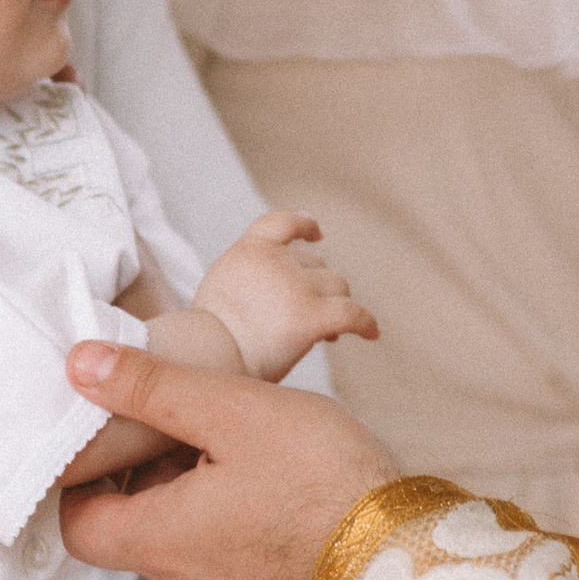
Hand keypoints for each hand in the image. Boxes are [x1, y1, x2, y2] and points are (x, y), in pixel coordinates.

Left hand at [59, 344, 400, 579]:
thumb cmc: (323, 483)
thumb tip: (80, 364)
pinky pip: (242, 576)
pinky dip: (247, 538)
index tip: (114, 439)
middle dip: (155, 481)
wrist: (410, 568)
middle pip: (140, 534)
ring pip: (195, 553)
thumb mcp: (235, 412)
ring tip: (250, 457)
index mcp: (163, 540)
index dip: (85, 480)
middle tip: (192, 429)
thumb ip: (155, 386)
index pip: (79, 524)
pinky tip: (290, 501)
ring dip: (205, 508)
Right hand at [195, 209, 377, 383]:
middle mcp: (276, 260)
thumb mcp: (222, 290)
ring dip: (334, 304)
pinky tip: (371, 334)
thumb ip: (249, 281)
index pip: (282, 223)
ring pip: (337, 287)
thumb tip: (274, 299)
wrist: (207, 356)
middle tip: (308, 318)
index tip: (316, 234)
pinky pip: (353, 313)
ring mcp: (296, 286)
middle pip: (315, 265)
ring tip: (328, 337)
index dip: (303, 226)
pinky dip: (366, 323)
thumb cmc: (207, 338)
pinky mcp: (312, 315)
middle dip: (317, 287)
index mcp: (249, 250)